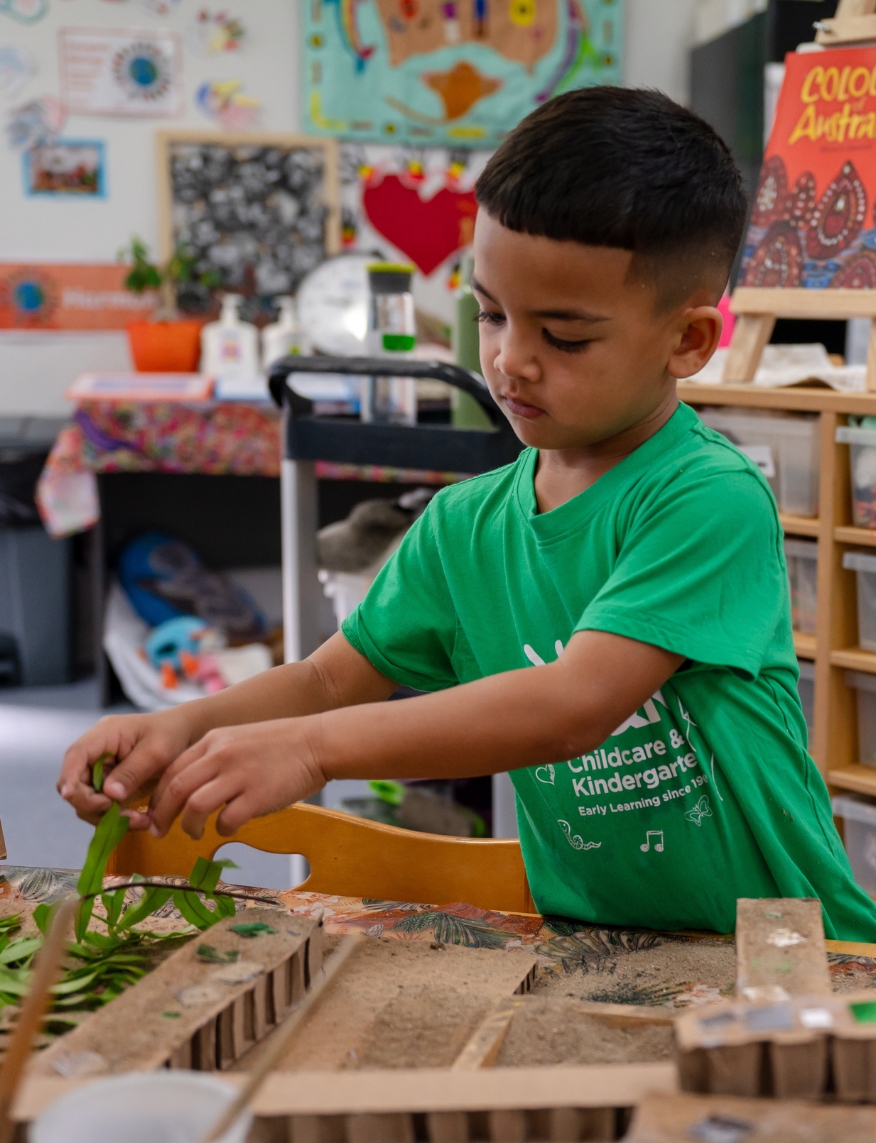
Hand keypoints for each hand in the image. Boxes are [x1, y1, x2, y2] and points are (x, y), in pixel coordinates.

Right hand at [58, 709, 195, 827]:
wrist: (185, 737)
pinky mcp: (111, 789)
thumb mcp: (156, 751)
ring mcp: (102, 773)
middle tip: (122, 815)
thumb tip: (109, 794)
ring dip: (108, 817)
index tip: (76, 797)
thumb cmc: (171, 734)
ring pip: (89, 802)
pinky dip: (119, 819)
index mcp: (104, 736)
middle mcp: (96, 755)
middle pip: (76, 784)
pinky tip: (142, 821)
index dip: (70, 778)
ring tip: (140, 821)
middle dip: (94, 805)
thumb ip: (132, 771)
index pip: (75, 756)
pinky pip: (105, 809)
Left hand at [147, 717, 326, 840]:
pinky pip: (227, 819)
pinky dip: (222, 829)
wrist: (317, 742)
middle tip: (160, 832)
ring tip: (195, 833)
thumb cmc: (280, 745)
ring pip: (194, 805)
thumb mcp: (238, 739)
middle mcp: (222, 754)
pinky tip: (229, 828)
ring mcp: (240, 774)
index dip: (157, 796)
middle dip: (162, 815)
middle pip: (176, 789)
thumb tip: (189, 789)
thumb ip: (213, 758)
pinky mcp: (259, 794)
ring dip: (189, 826)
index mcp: (213, 740)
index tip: (154, 814)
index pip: (171, 770)